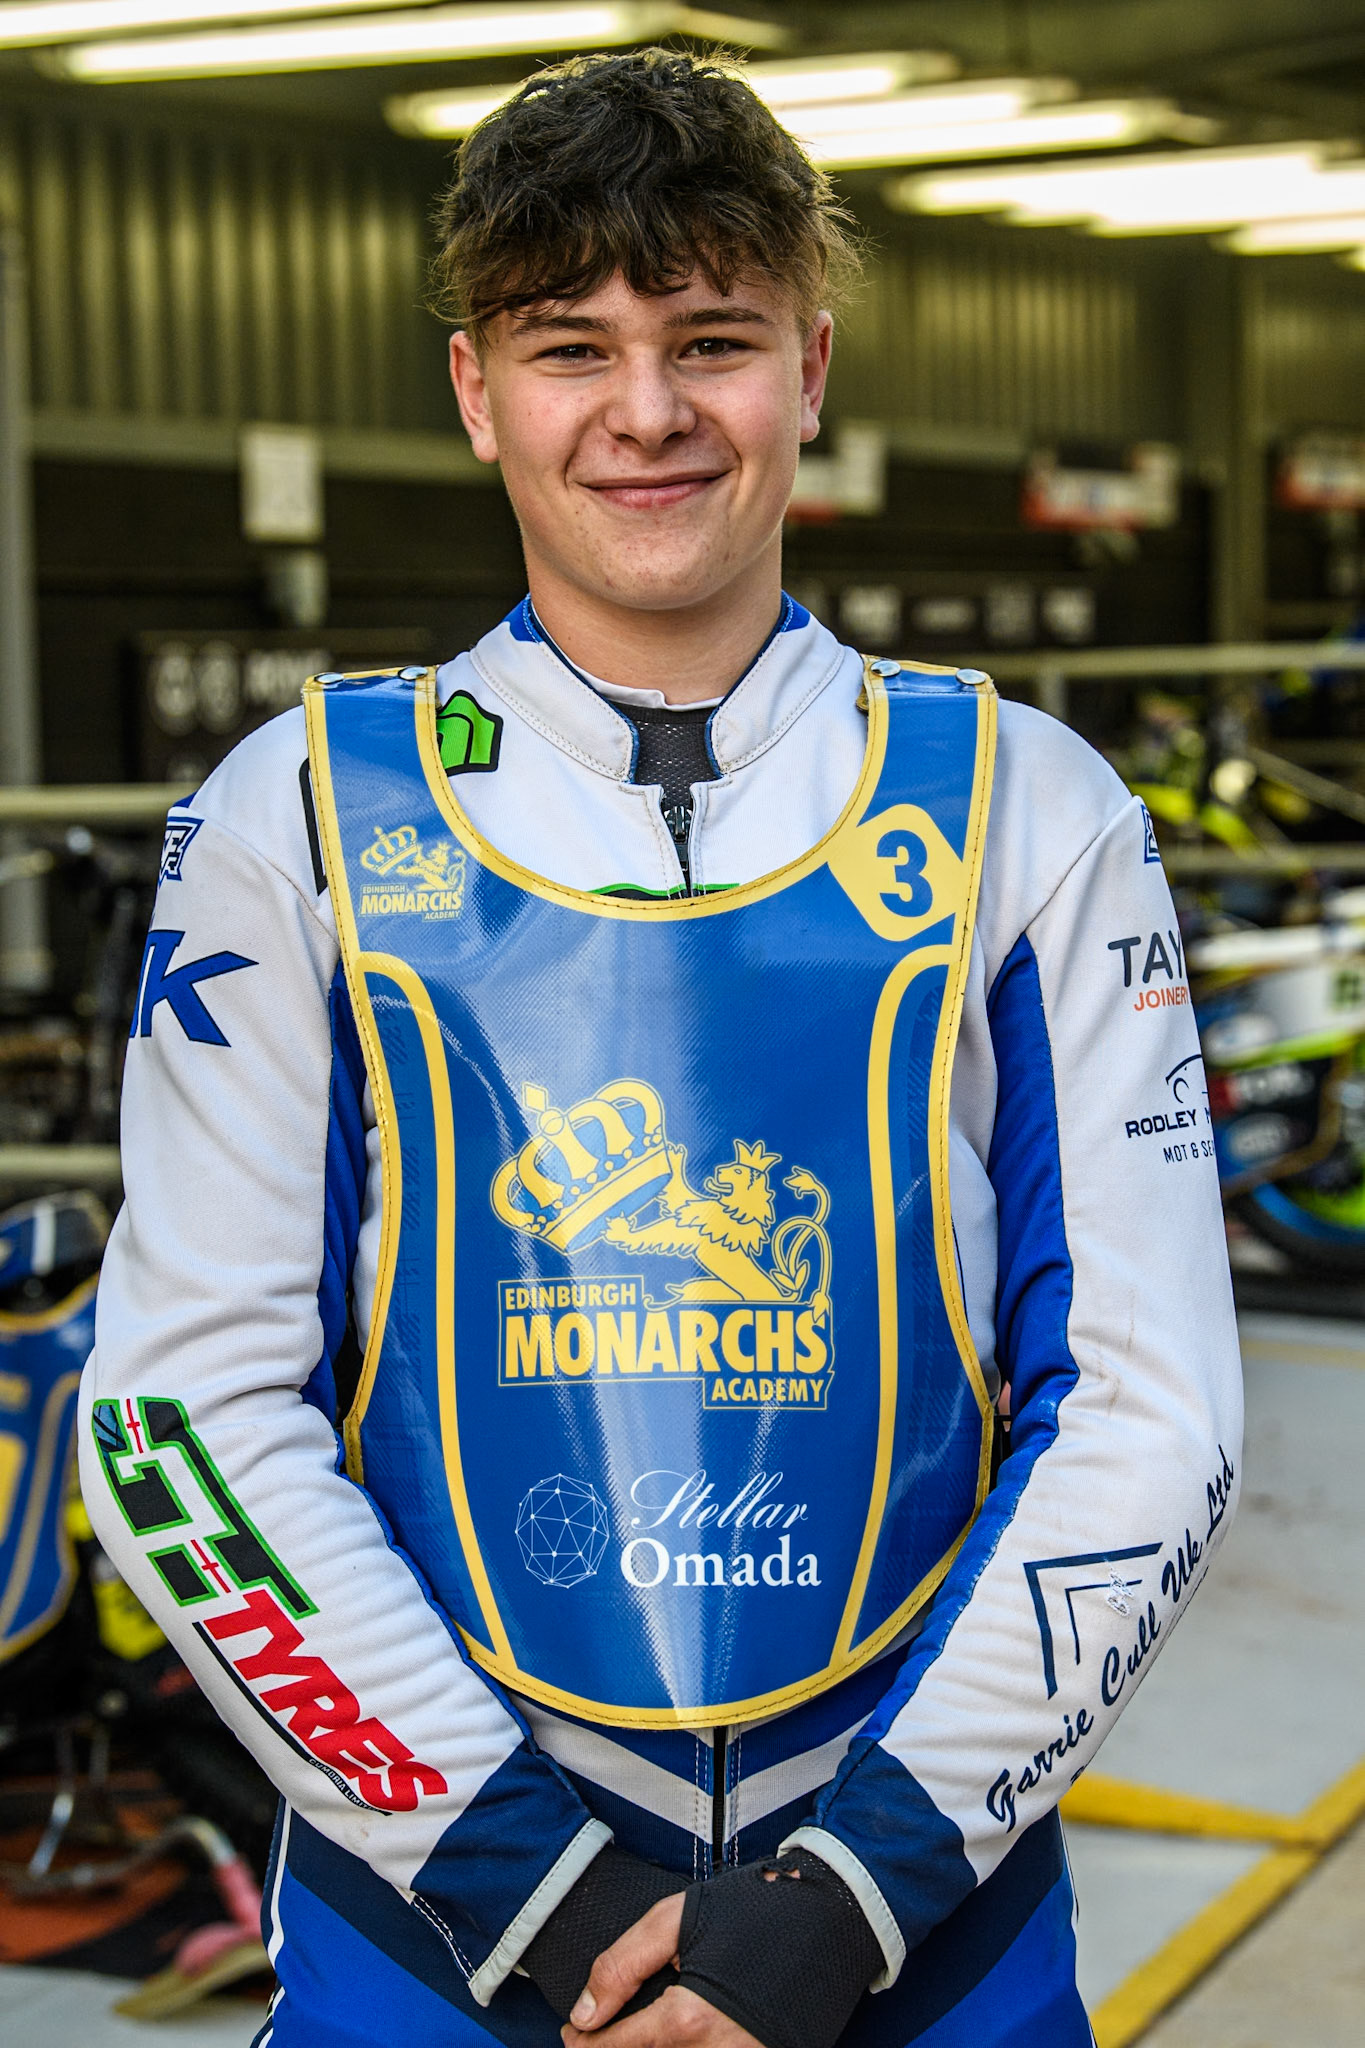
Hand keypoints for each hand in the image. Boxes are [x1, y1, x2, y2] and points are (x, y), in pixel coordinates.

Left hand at [561, 1894, 763, 2047]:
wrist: (832, 1916)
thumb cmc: (756, 1909)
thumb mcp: (676, 1918)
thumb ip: (622, 1965)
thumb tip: (586, 2013)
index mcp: (689, 2019)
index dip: (583, 2047)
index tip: (573, 2035)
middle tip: (602, 2037)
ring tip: (639, 2035)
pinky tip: (684, 2038)